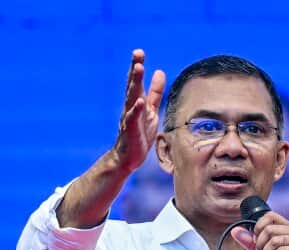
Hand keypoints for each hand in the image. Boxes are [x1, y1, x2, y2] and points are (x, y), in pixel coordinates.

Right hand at [110, 49, 165, 174]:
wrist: (128, 159)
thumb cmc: (140, 134)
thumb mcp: (151, 110)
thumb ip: (155, 92)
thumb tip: (159, 71)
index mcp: (136, 102)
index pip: (136, 81)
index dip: (137, 66)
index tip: (138, 52)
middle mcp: (130, 108)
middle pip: (132, 85)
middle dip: (135, 69)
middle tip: (137, 53)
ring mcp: (129, 119)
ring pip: (131, 98)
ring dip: (134, 83)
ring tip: (138, 69)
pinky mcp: (131, 132)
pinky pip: (133, 119)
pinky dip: (136, 110)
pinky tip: (140, 101)